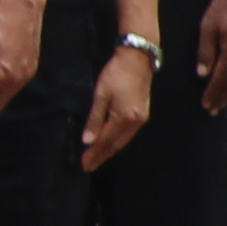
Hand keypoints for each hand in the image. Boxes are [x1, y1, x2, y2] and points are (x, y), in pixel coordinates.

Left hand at [81, 47, 151, 172]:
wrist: (138, 59)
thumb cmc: (116, 74)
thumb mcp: (101, 95)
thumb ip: (95, 119)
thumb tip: (87, 140)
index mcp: (124, 117)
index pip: (106, 140)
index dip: (94, 153)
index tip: (83, 164)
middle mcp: (136, 122)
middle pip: (116, 144)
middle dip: (102, 155)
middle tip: (89, 166)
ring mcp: (141, 119)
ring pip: (123, 140)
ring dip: (110, 150)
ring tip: (98, 158)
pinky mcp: (143, 114)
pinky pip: (128, 134)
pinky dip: (117, 142)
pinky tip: (111, 144)